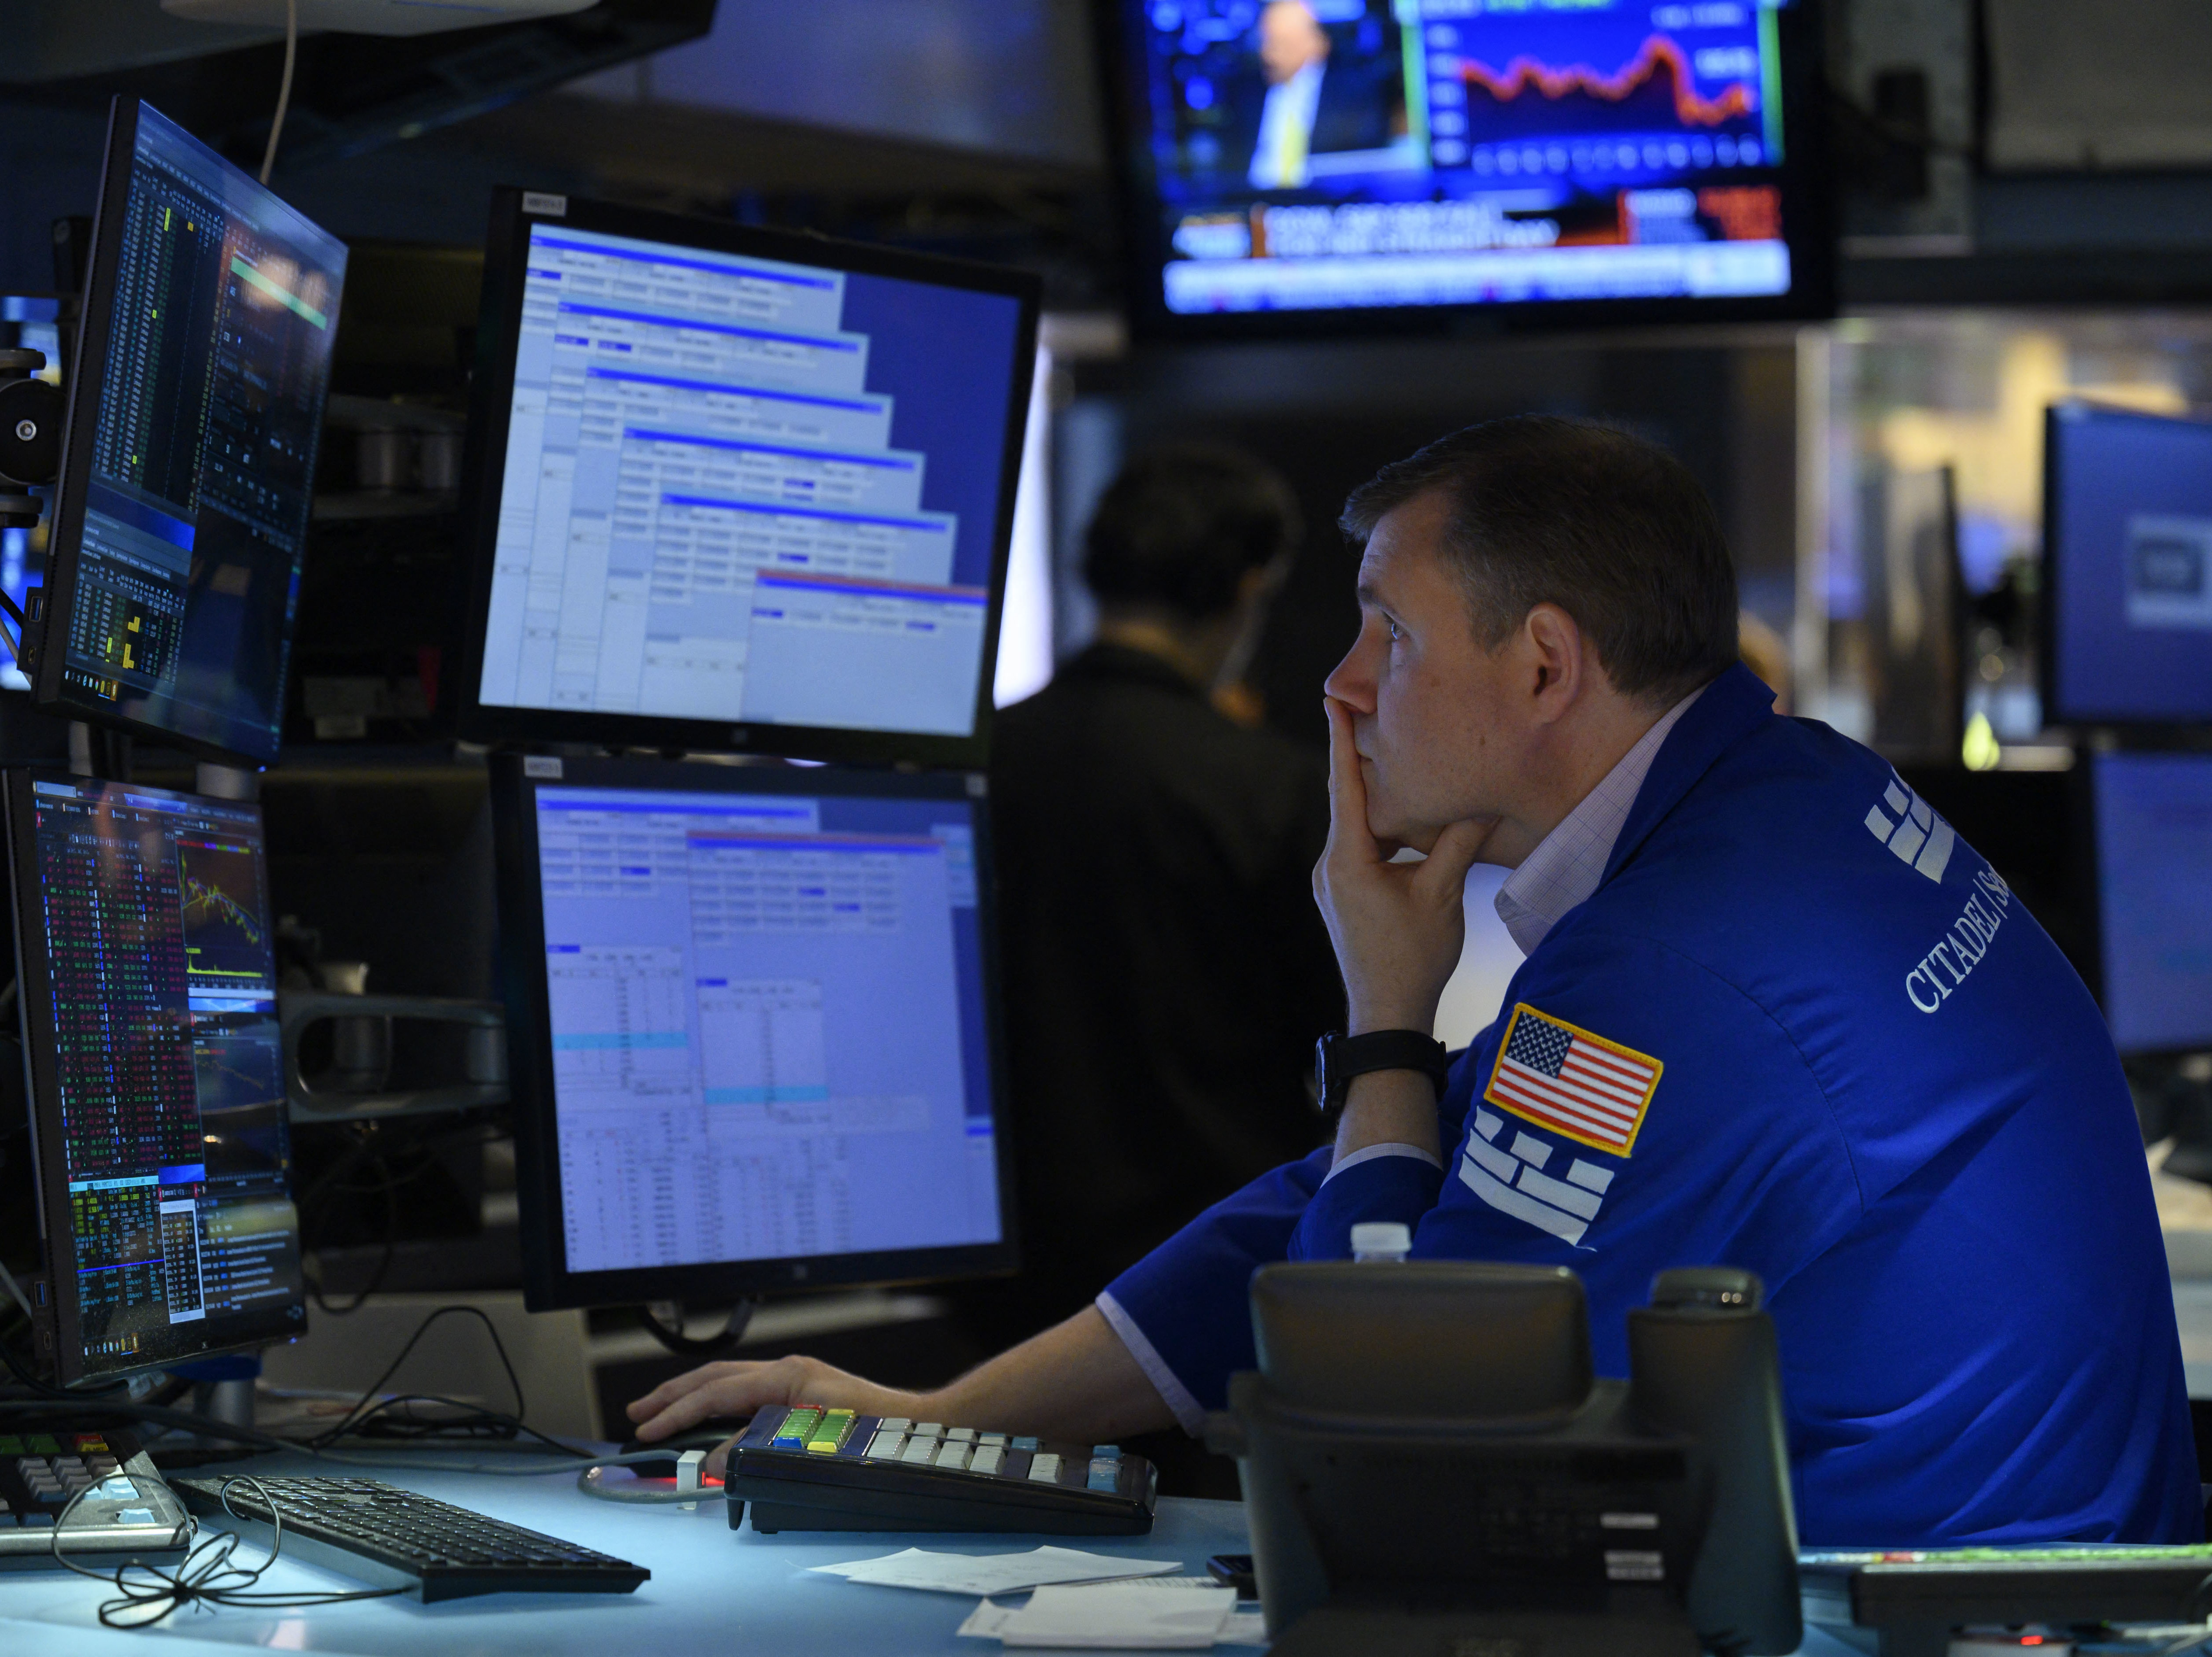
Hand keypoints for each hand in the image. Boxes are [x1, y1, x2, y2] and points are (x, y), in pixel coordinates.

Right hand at [626, 1355, 929, 1476]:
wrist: (912, 1427)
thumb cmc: (870, 1431)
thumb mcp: (804, 1441)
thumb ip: (755, 1448)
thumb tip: (714, 1463)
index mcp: (785, 1375)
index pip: (716, 1392)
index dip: (677, 1413)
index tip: (648, 1430)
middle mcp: (787, 1370)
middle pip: (717, 1377)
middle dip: (675, 1395)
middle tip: (640, 1413)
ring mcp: (795, 1379)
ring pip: (730, 1381)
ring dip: (694, 1397)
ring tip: (663, 1412)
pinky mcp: (801, 1392)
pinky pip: (748, 1392)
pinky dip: (720, 1402)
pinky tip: (710, 1416)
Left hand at [1315, 696, 1488, 1034]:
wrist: (1387, 1013)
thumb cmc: (1413, 958)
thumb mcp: (1442, 896)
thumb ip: (1457, 844)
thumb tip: (1483, 802)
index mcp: (1348, 860)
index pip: (1345, 787)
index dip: (1341, 741)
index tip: (1333, 700)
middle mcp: (1329, 867)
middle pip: (1346, 801)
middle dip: (1357, 758)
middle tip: (1364, 712)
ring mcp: (1331, 884)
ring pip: (1353, 826)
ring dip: (1372, 796)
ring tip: (1385, 755)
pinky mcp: (1342, 896)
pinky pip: (1356, 848)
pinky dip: (1374, 826)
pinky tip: (1395, 815)